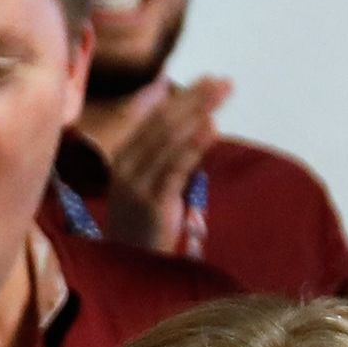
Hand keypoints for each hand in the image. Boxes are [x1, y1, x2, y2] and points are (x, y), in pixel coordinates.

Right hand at [102, 76, 228, 253]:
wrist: (133, 266)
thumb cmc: (146, 224)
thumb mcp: (153, 182)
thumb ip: (169, 151)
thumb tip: (197, 118)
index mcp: (123, 156)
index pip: (153, 117)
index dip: (182, 96)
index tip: (208, 80)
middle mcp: (125, 165)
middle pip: (162, 122)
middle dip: (194, 99)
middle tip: (224, 83)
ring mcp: (135, 184)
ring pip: (167, 140)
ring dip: (197, 113)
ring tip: (221, 96)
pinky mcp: (150, 202)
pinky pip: (174, 168)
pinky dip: (193, 145)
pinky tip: (211, 129)